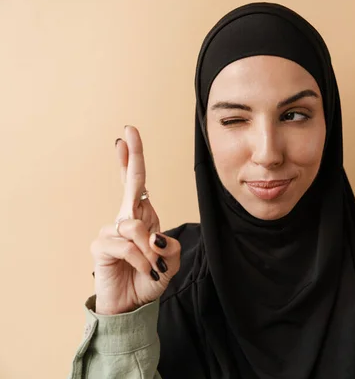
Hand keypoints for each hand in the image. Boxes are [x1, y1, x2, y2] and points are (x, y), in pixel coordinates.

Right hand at [90, 126, 180, 314]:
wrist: (133, 305)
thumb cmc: (150, 279)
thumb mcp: (171, 262)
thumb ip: (169, 247)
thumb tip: (153, 236)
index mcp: (145, 218)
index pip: (138, 184)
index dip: (133, 160)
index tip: (127, 135)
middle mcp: (127, 220)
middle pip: (130, 183)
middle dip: (131, 158)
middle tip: (128, 132)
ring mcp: (112, 231)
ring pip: (137, 228)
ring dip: (151, 252)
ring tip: (152, 268)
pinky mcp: (101, 246)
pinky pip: (128, 246)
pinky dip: (142, 260)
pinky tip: (143, 270)